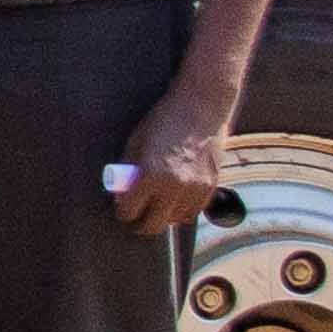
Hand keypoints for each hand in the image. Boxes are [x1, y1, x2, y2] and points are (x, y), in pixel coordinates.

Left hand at [113, 86, 248, 237]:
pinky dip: (182, 209)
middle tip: (137, 214)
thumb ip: (127, 173)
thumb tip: (121, 196)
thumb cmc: (163, 120)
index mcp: (149, 174)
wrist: (201, 105)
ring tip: (158, 201)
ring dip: (163, 215)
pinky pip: (193, 212)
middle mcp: (173, 186)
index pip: (129, 211)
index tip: (123, 207)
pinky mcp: (211, 186)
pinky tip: (175, 198)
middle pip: (152, 226)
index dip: (123, 210)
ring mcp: (195, 188)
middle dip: (141, 222)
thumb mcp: (135, 143)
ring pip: (174, 221)